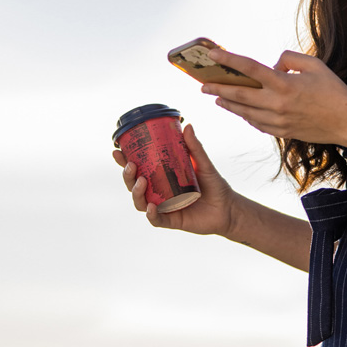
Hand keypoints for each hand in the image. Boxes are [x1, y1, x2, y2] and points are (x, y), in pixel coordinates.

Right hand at [112, 124, 238, 236]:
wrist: (229, 208)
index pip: (139, 168)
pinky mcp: (171, 220)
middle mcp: (158, 192)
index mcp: (161, 177)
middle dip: (127, 175)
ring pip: (140, 202)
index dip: (124, 161)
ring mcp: (163, 206)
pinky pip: (155, 219)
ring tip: (142, 182)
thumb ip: (195, 147)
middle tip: (131, 165)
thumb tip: (188, 126)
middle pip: (133, 185)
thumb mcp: (203, 164)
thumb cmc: (215, 185)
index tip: (117, 150)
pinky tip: (152, 207)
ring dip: (136, 192)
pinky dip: (151, 214)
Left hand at [203, 48, 346, 145]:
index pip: (249, 69)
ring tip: (217, 97)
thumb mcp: (314, 64)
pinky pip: (256, 123)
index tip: (213, 54)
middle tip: (203, 84)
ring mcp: (277, 121)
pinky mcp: (281, 132)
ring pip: (244, 112)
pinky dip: (245, 115)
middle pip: (238, 95)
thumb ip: (288, 58)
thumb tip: (272, 65)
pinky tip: (240, 110)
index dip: (229, 60)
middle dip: (217, 88)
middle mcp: (277, 103)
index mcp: (284, 83)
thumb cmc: (332, 90)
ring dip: (228, 103)